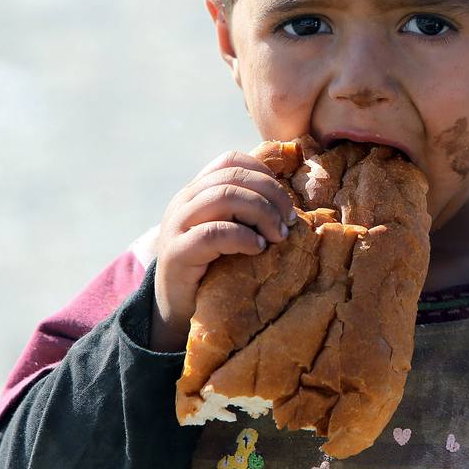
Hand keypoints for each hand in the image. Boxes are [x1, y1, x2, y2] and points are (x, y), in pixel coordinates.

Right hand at [150, 151, 296, 351]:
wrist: (176, 307)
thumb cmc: (213, 267)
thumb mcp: (229, 231)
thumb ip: (247, 212)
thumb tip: (291, 204)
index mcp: (197, 191)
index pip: (230, 161)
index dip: (263, 173)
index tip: (283, 201)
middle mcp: (184, 201)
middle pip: (233, 176)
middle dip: (271, 194)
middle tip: (289, 221)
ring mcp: (177, 225)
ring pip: (224, 197)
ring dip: (261, 213)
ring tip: (277, 236)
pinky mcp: (177, 253)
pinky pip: (214, 233)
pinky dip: (243, 237)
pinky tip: (258, 249)